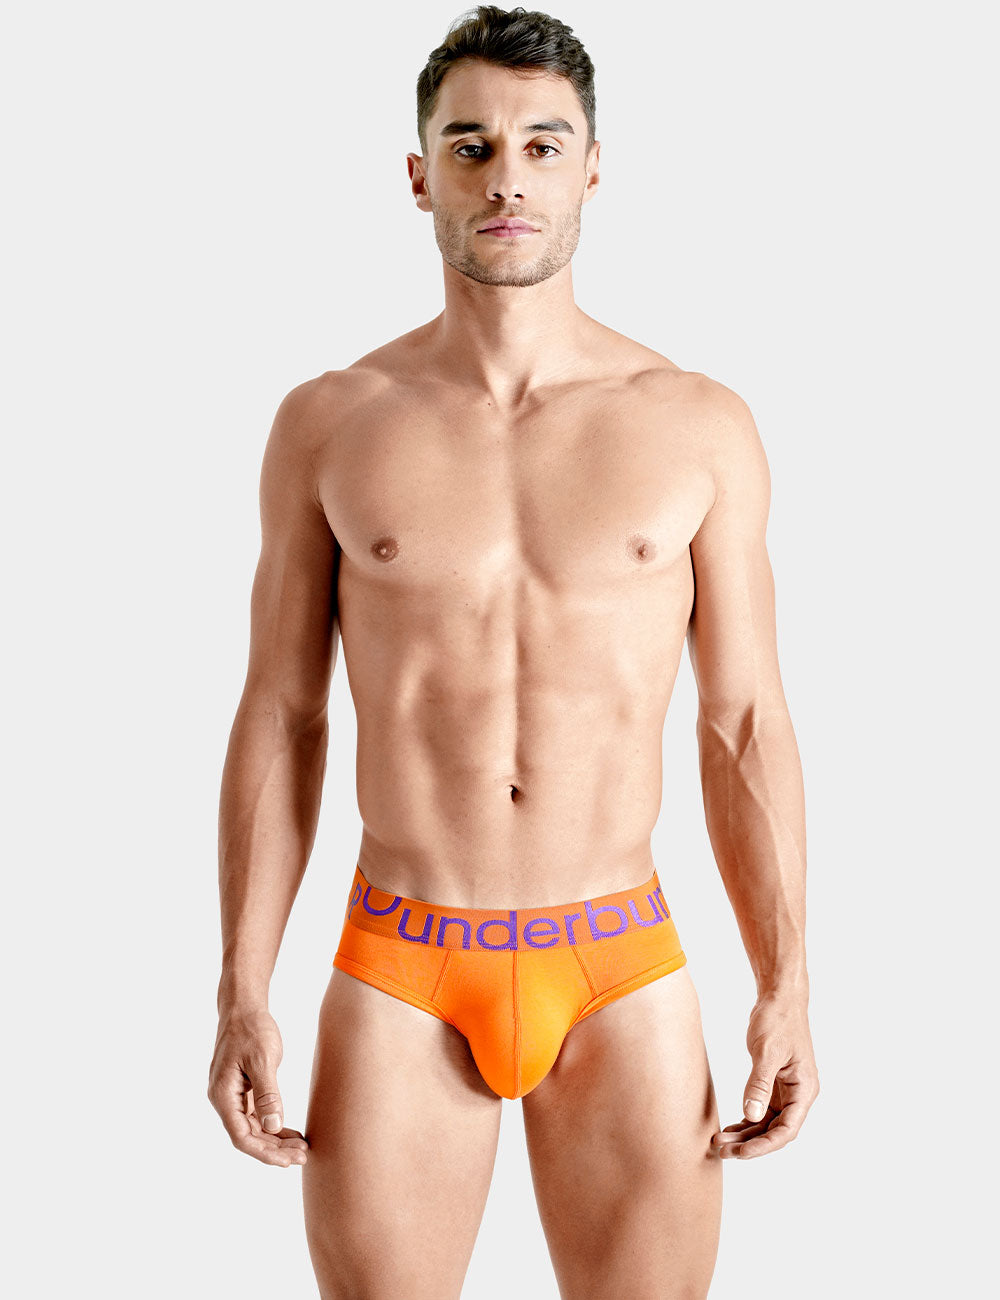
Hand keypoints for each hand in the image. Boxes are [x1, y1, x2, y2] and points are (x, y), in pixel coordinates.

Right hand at [208, 1006, 308, 1166]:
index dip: (264, 1152)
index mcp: (223, 1095)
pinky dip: (274, 1125)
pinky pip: (258, 1115)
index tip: (287, 1160)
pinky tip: (292, 1133)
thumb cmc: (252, 1029)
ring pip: (254, 1128)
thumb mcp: (262, 1059)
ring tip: (301, 1149)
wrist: (244, 1006)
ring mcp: (234, 1095)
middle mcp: (225, 1100)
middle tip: (302, 1156)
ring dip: (276, 1140)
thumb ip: (268, 1094)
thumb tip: (273, 1127)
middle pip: (248, 1136)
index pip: (242, 1136)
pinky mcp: (244, 1090)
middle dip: (274, 1150)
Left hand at [711, 992, 818, 1159]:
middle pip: (775, 1131)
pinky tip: (730, 1127)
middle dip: (750, 1143)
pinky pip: (761, 1110)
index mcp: (804, 1090)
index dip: (764, 1146)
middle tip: (722, 1150)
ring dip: (746, 1134)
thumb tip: (751, 1115)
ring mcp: (787, 1090)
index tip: (741, 1153)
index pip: (787, 1130)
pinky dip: (747, 1120)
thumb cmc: (778, 1019)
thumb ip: (759, 1084)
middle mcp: (798, 1094)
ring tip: (720, 1141)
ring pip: (767, 1123)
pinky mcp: (774, 1083)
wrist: (779, 997)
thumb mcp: (767, 1051)